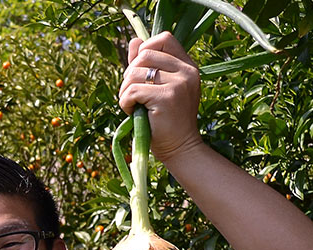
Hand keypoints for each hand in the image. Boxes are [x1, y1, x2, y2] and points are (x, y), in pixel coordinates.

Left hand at [118, 32, 201, 163]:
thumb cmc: (166, 121)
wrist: (180, 149)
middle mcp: (186, 71)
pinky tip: (133, 113)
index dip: (145, 50)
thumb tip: (134, 41)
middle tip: (133, 95)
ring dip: (125, 91)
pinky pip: (132, 91)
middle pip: (144, 55)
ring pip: (135, 73)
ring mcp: (179, 83)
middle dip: (130, 74)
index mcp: (187, 66)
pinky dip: (125, 103)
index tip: (140, 72)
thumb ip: (147, 65)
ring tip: (134, 106)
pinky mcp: (167, 97)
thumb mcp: (159, 88)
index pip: (164, 39)